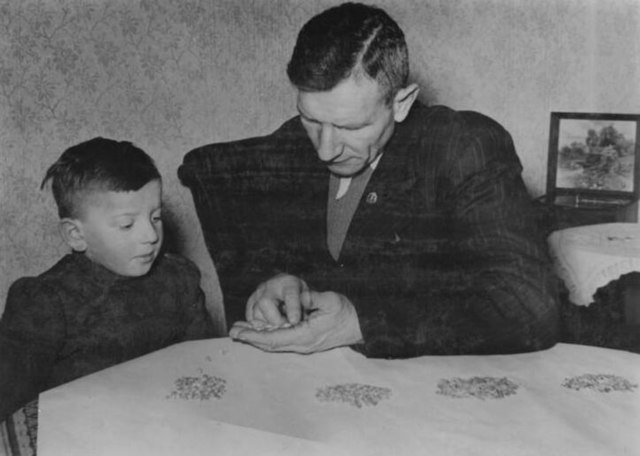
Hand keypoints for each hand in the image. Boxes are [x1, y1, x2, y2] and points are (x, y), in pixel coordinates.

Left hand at [229, 290, 362, 353]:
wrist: (360, 324)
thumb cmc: (346, 312)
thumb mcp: (331, 300)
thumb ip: (312, 298)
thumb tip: (298, 298)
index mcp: (305, 335)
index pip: (274, 338)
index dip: (254, 336)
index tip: (239, 333)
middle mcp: (301, 344)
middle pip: (270, 344)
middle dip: (250, 338)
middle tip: (232, 332)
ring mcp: (303, 345)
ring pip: (274, 344)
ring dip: (257, 338)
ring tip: (240, 331)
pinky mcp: (304, 341)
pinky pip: (281, 341)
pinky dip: (267, 337)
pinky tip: (259, 330)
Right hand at [245, 274, 309, 326]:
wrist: (289, 288)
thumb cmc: (302, 295)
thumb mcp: (311, 295)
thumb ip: (312, 300)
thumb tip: (307, 303)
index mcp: (289, 283)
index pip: (290, 295)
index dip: (292, 309)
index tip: (294, 321)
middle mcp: (271, 286)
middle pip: (265, 303)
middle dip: (274, 319)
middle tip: (285, 327)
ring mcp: (259, 293)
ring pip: (255, 312)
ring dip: (266, 324)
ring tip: (278, 328)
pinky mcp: (252, 301)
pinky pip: (250, 316)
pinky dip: (257, 325)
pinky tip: (267, 329)